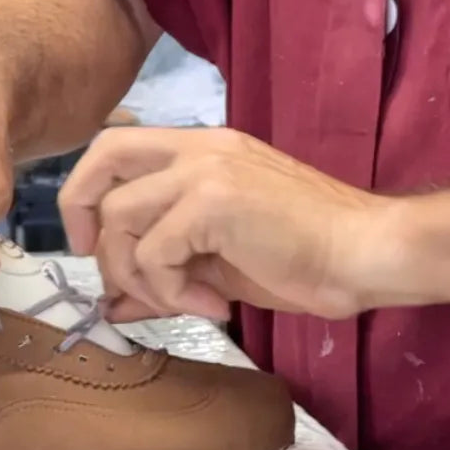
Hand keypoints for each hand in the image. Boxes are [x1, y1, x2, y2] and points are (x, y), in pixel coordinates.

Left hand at [59, 127, 392, 323]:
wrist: (368, 250)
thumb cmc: (307, 255)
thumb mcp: (221, 261)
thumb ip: (164, 270)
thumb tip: (112, 302)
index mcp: (201, 149)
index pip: (117, 145)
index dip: (87, 190)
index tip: (92, 243)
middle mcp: (197, 147)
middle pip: (103, 155)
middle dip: (80, 214)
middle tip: (107, 270)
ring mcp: (205, 168)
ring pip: (119, 215)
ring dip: (137, 273)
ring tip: (187, 300)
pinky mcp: (214, 200)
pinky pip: (155, 251)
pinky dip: (170, 291)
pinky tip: (215, 305)